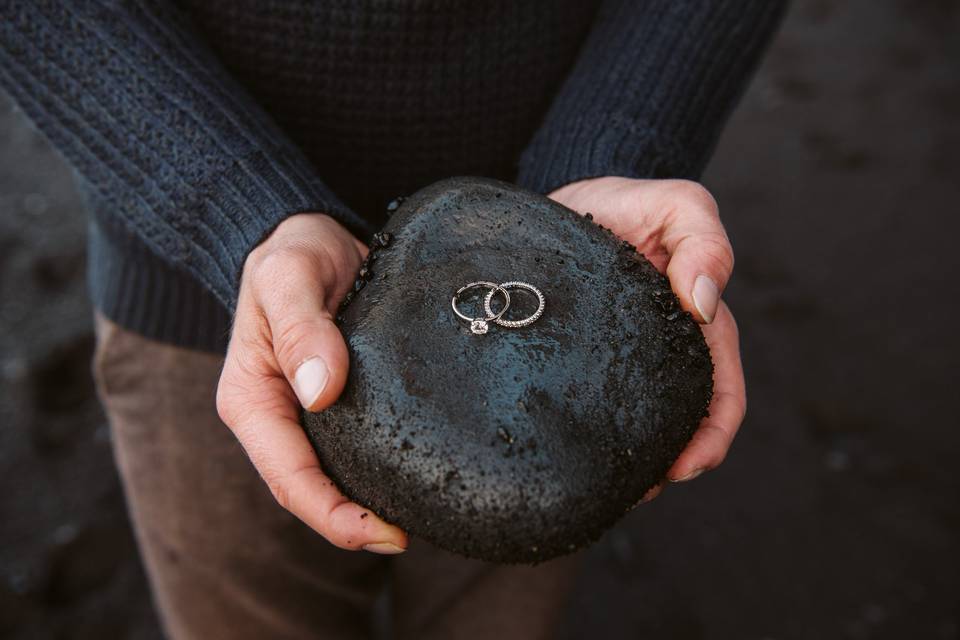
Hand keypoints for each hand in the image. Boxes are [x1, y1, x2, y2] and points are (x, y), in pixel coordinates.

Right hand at [216, 213, 407, 553]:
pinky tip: (423, 474)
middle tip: (410, 535)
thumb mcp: (288, 275)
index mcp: (252, 400)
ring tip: (424, 515)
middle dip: (355, 523)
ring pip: (339, 474)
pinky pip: (362, 446)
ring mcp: (311, 414)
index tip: (382, 532)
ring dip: (373, 502)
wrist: (312, 236)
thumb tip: (321, 392)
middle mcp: (280, 417)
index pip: (287, 477)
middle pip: (313, 489)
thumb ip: (301, 328)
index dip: (331, 515)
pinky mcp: (343, 402)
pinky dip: (387, 468)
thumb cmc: (291, 253)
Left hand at [547, 177, 744, 500]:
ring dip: (633, 460)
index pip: (719, 393)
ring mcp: (621, 358)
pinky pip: (594, 405)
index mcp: (696, 325)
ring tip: (607, 488)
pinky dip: (594, 437)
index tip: (682, 468)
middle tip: (636, 491)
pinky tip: (577, 457)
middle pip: (680, 422)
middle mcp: (663, 351)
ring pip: (637, 423)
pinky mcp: (580, 358)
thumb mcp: (675, 205)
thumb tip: (703, 301)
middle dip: (667, 464)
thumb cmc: (627, 202)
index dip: (711, 437)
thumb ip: (703, 242)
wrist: (567, 197)